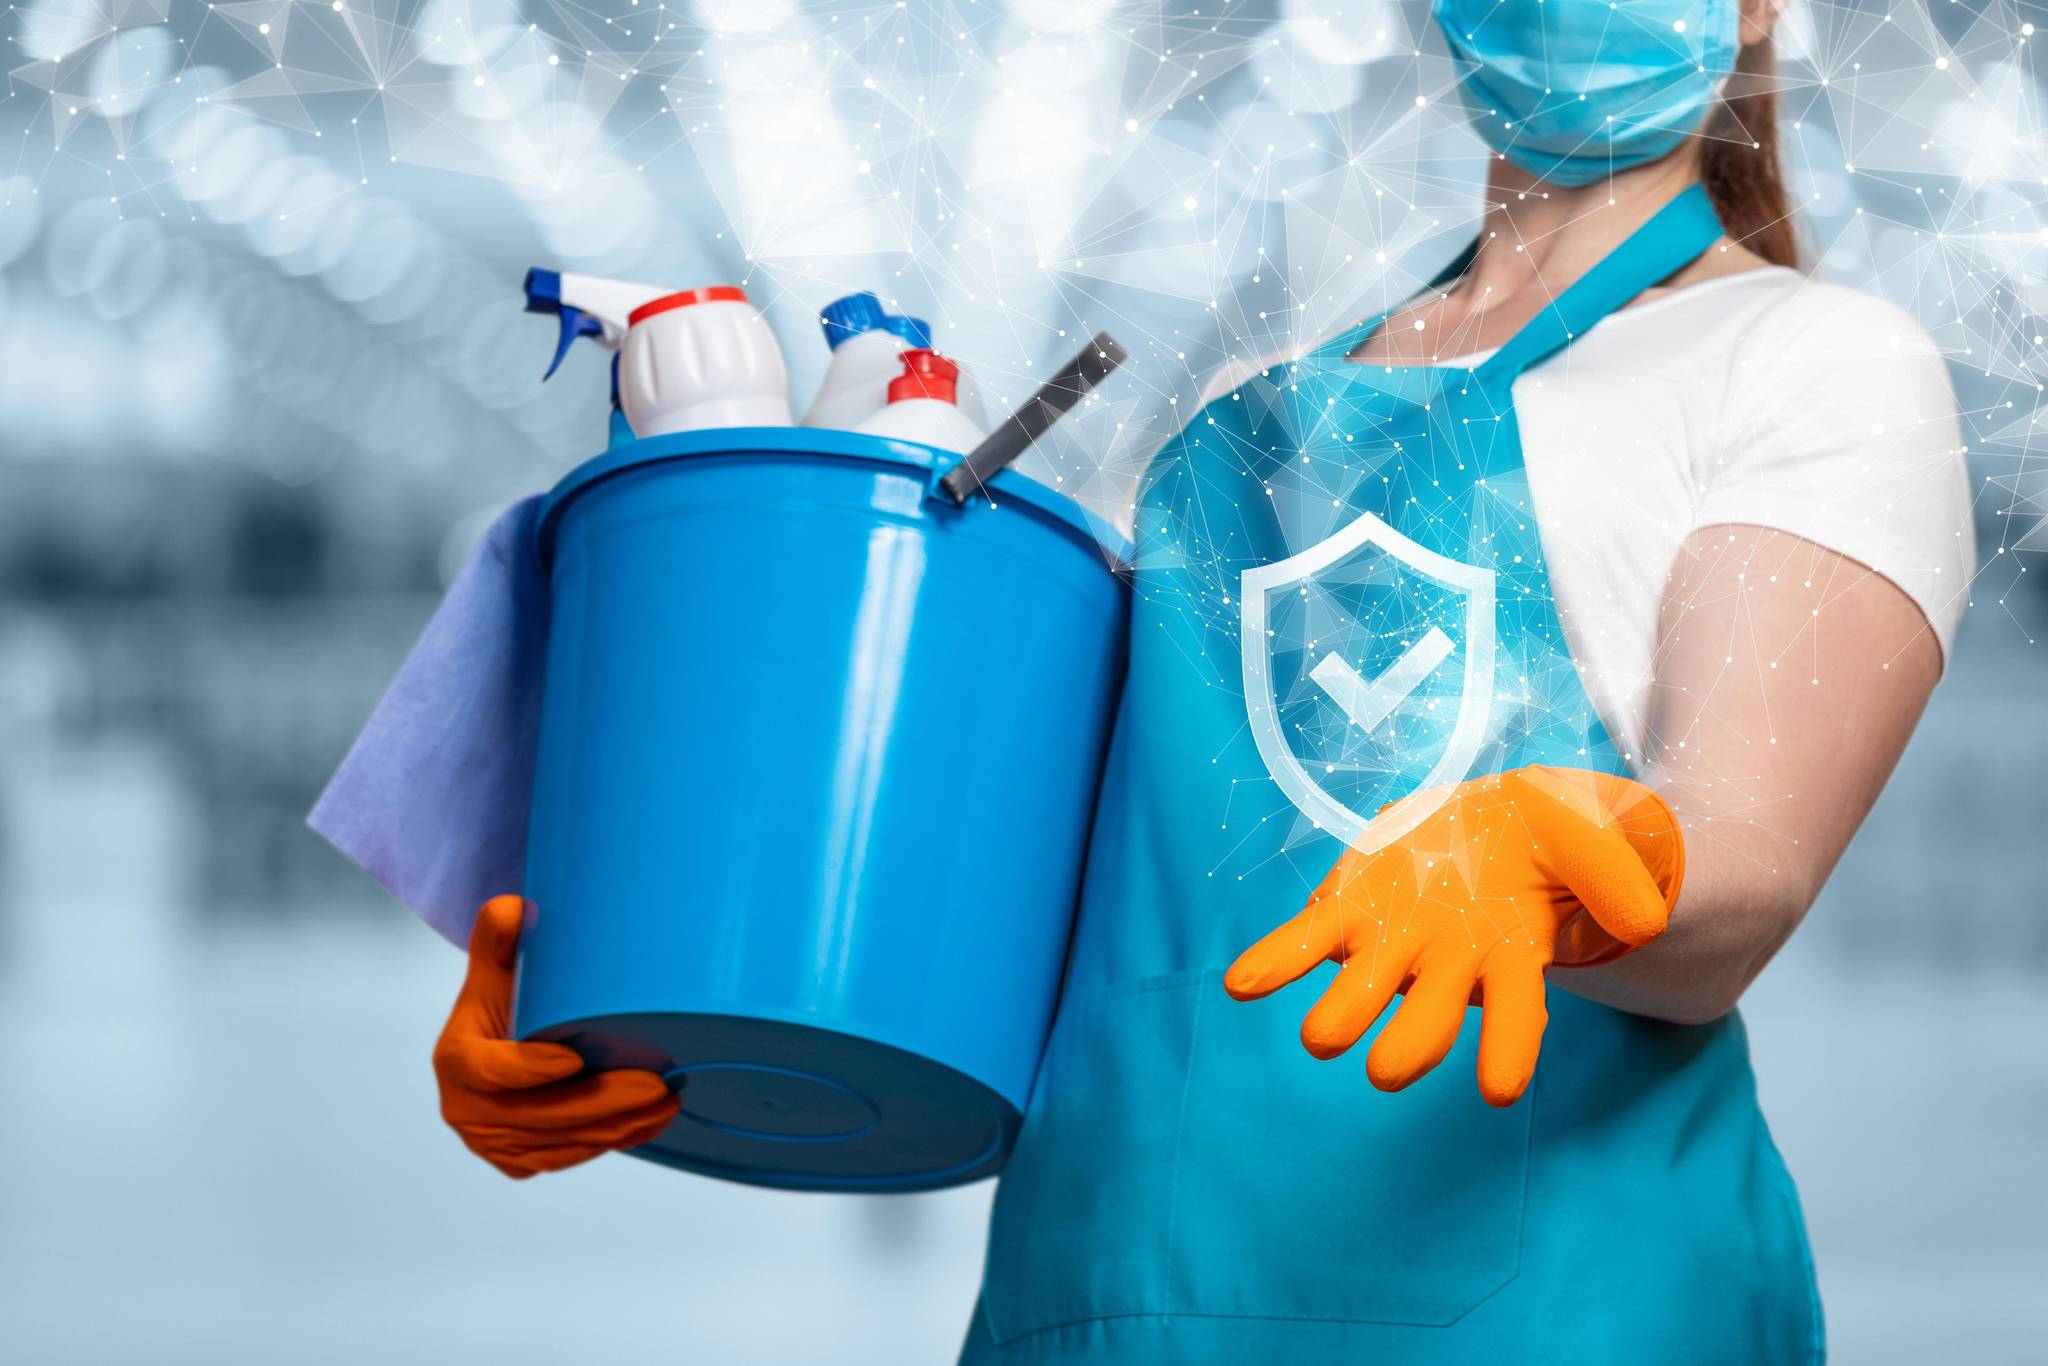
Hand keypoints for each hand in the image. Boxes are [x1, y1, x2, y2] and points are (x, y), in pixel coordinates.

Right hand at [434, 895, 679, 1177]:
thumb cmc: (503, 1000)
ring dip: (618, 1128)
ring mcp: (491, 1143)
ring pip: (561, 1144)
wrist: (495, 1044)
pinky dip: (609, 1143)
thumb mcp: (497, 966)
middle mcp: (466, 1110)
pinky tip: (649, 1124)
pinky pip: (567, 1158)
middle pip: (540, 1116)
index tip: (575, 1057)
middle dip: (604, 1103)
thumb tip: (514, 908)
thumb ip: (499, 937)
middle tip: (657, 1085)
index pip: (491, 1071)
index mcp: (456, 1060)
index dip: (531, 1069)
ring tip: (667, 1102)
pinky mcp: (517, 1161)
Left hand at [1223, 766, 1684, 1105]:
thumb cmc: (1550, 841)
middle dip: (1407, 1044)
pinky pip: (1308, 941)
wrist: (1497, 821)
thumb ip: (1614, 874)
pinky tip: (1241, 983)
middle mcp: (1447, 966)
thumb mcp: (1591, 837)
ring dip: (1342, 1014)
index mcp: (1511, 956)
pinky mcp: (1350, 911)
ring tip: (1320, 1036)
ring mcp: (1394, 943)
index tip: (1500, 1092)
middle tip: (1384, 1069)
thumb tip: (1644, 920)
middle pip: (1428, 1017)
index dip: (1507, 1050)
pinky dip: (1274, 963)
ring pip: (1366, 991)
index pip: (1516, 1014)